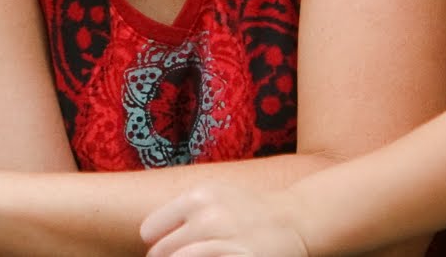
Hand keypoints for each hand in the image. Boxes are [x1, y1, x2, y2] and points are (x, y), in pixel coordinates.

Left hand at [141, 185, 309, 256]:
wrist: (296, 219)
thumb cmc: (249, 210)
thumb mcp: (214, 195)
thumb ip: (182, 211)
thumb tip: (149, 237)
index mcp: (197, 197)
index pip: (150, 231)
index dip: (156, 244)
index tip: (167, 251)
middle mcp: (208, 216)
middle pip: (162, 252)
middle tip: (183, 255)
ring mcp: (226, 240)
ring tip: (203, 255)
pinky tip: (218, 256)